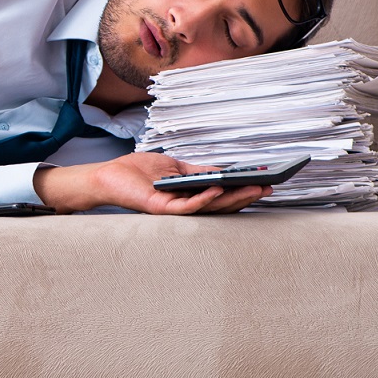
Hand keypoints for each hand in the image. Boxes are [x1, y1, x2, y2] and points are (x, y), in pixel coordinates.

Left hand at [33, 151, 271, 215]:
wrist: (109, 176)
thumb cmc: (137, 172)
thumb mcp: (174, 168)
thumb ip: (197, 172)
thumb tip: (223, 171)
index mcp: (189, 196)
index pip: (221, 197)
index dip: (242, 191)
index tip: (265, 183)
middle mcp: (184, 206)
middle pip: (220, 205)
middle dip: (245, 196)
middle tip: (269, 188)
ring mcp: (173, 209)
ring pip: (208, 207)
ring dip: (232, 198)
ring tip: (252, 187)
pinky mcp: (160, 208)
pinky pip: (186, 206)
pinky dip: (203, 198)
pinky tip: (218, 189)